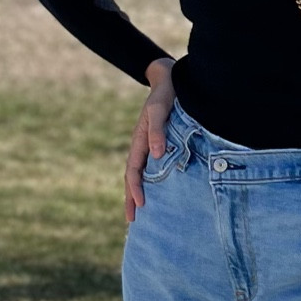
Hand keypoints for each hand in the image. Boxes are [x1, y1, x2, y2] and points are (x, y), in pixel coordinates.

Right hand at [125, 58, 176, 221]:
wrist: (169, 79)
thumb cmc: (165, 94)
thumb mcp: (160, 110)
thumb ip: (157, 130)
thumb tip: (157, 155)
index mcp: (139, 141)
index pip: (134, 171)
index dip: (135, 189)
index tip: (140, 205)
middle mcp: (142, 146)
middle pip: (133, 177)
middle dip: (131, 198)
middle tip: (131, 221)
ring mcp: (149, 146)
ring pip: (141, 174)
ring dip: (138, 193)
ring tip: (139, 212)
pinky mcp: (159, 144)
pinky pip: (152, 168)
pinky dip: (150, 183)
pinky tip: (158, 192)